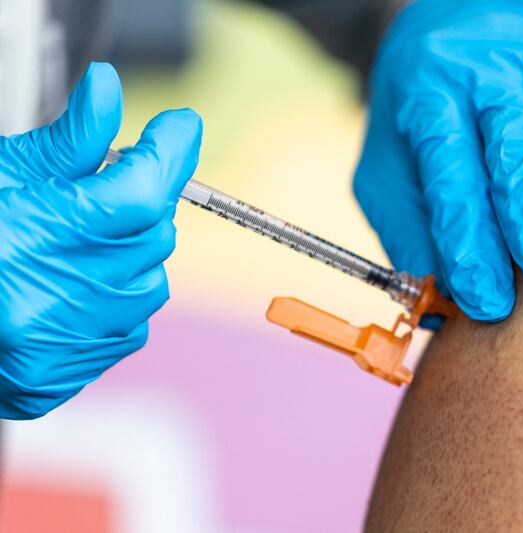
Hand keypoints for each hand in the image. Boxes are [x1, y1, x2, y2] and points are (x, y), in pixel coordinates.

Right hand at [0, 63, 202, 418]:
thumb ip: (64, 143)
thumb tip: (106, 90)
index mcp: (32, 245)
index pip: (141, 193)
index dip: (170, 153)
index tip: (180, 127)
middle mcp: (54, 306)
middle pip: (152, 235)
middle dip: (144, 197)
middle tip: (110, 182)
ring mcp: (62, 349)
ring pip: (149, 280)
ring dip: (131, 248)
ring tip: (76, 238)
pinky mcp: (61, 377)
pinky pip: (127, 323)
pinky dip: (116, 292)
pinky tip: (72, 280)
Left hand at [354, 0, 522, 320]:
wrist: (446, 27)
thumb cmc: (421, 123)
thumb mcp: (391, 175)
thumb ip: (411, 236)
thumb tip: (437, 307)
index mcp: (428, 107)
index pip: (450, 177)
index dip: (469, 240)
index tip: (489, 301)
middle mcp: (483, 74)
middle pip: (513, 141)